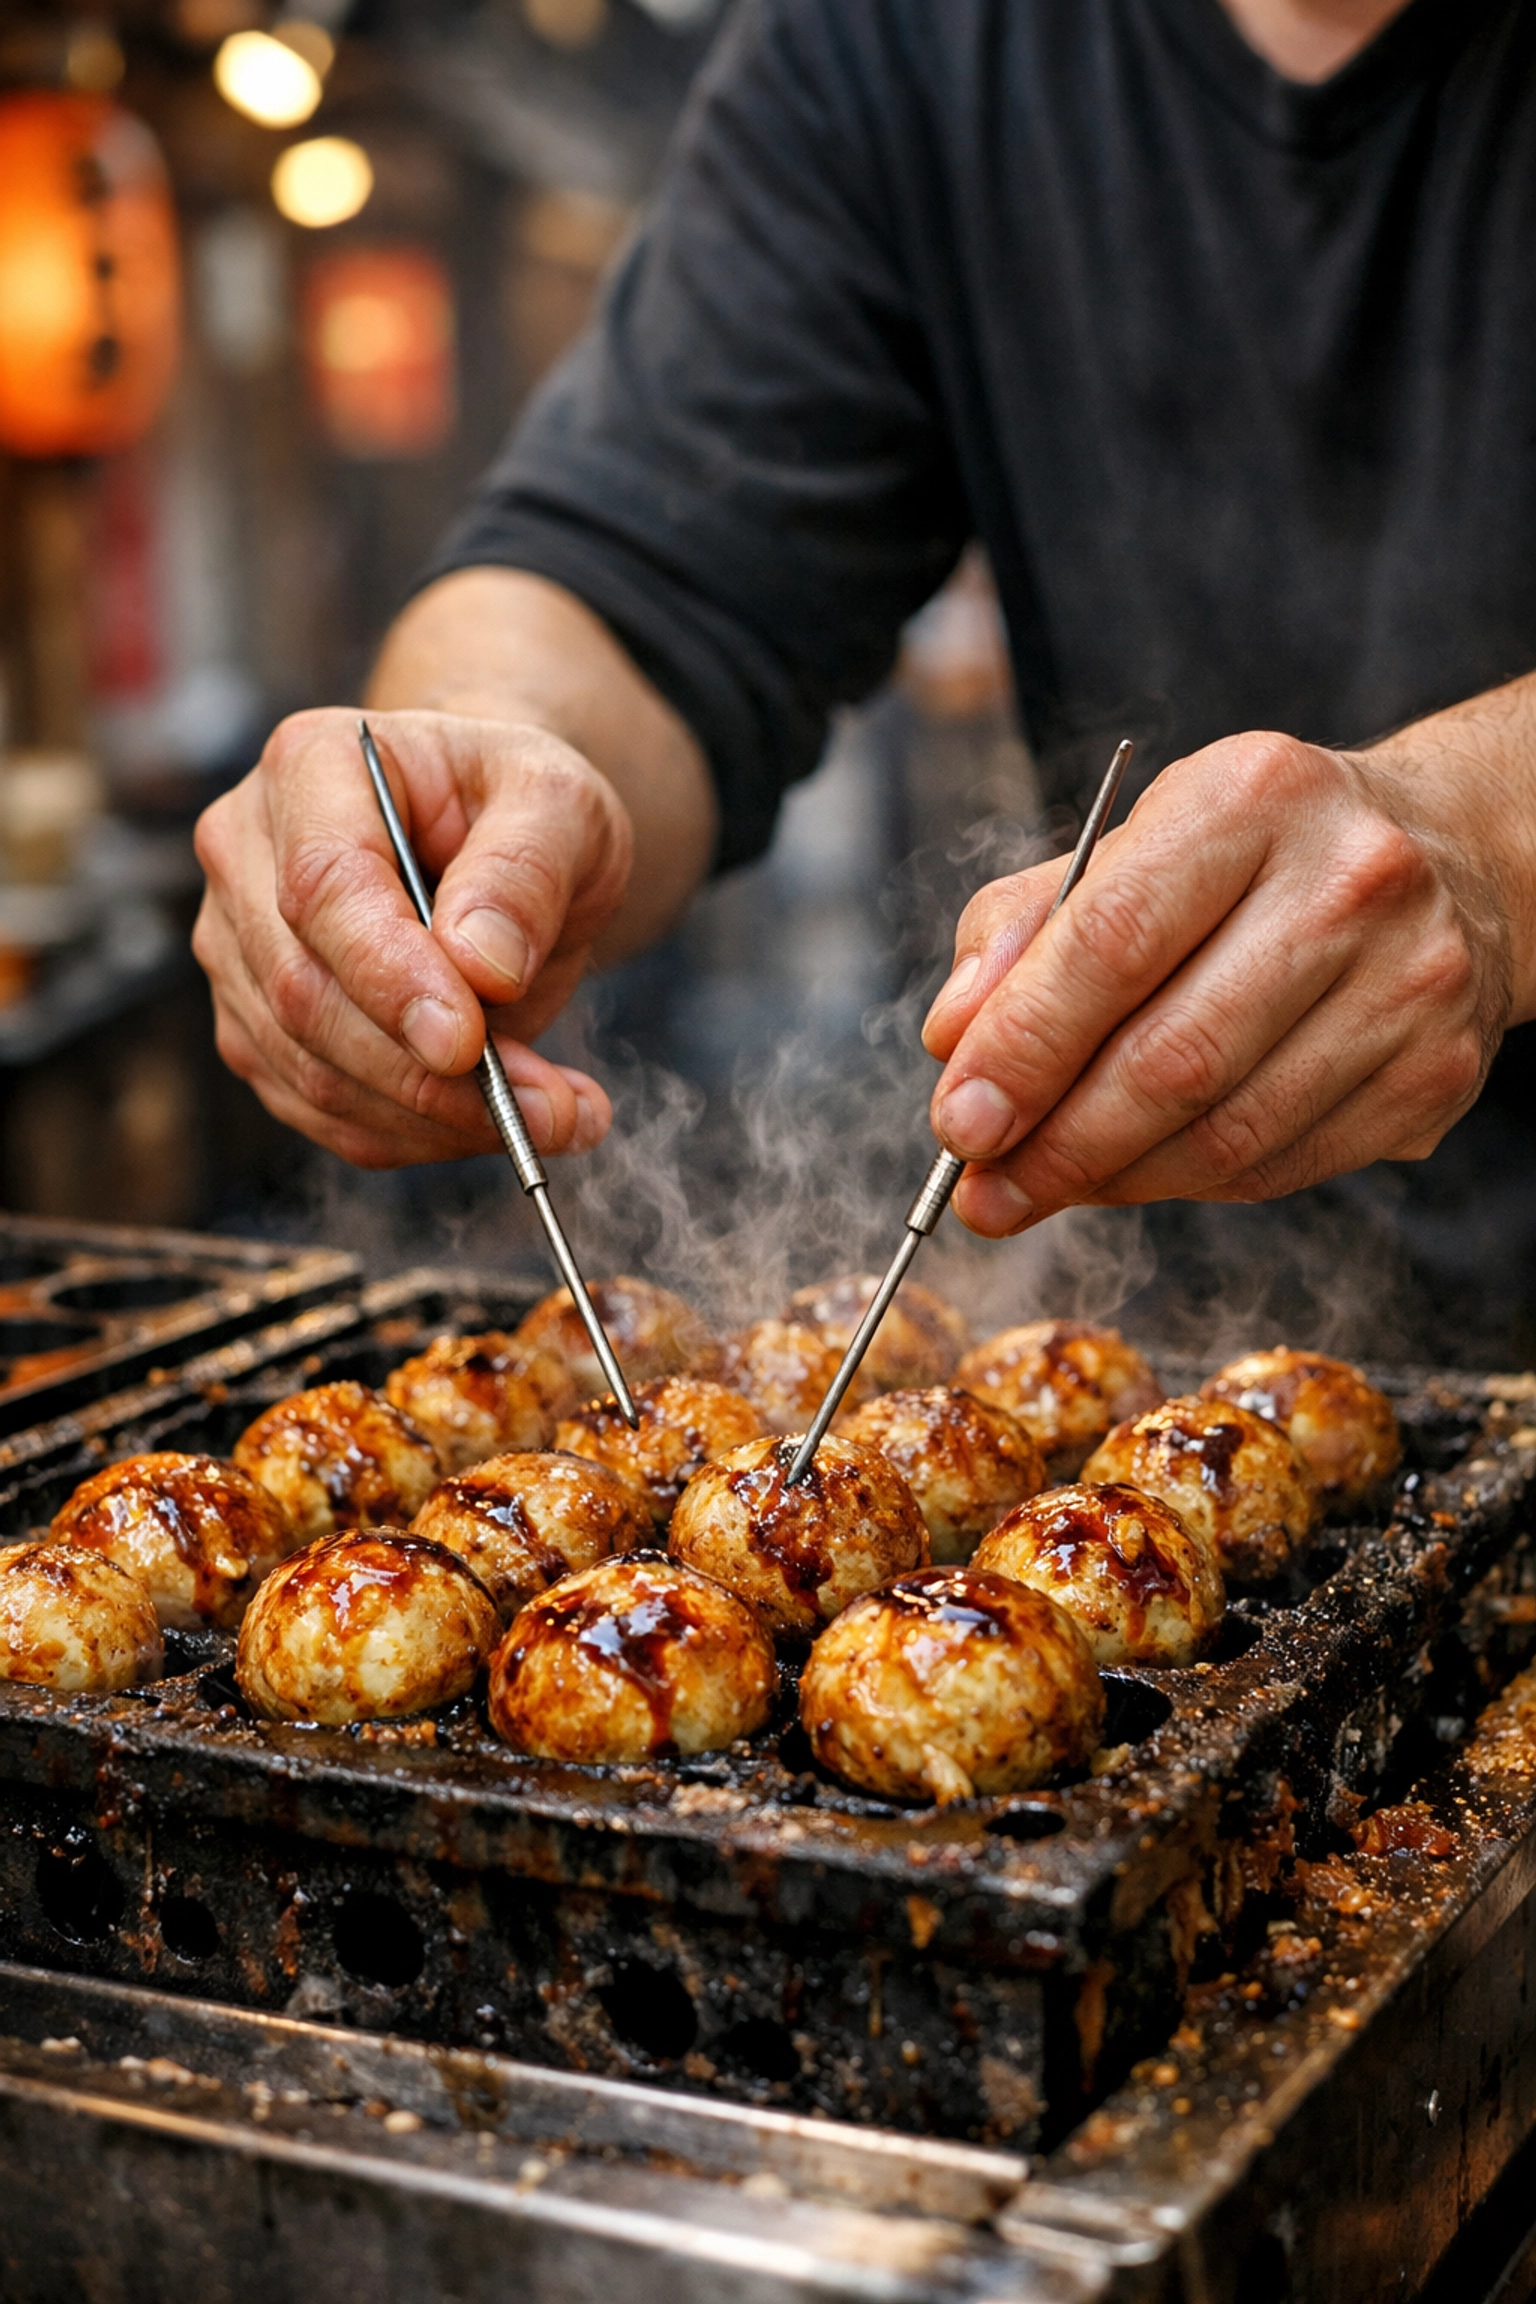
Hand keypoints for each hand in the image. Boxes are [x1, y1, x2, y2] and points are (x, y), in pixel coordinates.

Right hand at [194, 707, 630, 1167]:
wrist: (498, 836)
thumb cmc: (521, 804)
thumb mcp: (562, 803)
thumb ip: (525, 871)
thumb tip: (480, 967)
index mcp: (310, 766)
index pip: (323, 887)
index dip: (389, 976)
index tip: (469, 1044)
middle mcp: (246, 855)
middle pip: (304, 994)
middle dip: (429, 1073)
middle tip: (553, 1107)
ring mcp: (241, 949)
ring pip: (311, 1074)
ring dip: (436, 1120)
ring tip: (557, 1115)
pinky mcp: (259, 1029)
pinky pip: (324, 1114)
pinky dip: (418, 1138)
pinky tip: (502, 1121)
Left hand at [921, 731, 1512, 1235]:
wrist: (1443, 857)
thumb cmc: (1248, 859)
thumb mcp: (1130, 847)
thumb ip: (1021, 931)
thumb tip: (952, 1037)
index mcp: (1251, 798)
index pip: (1111, 943)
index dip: (1023, 1049)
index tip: (957, 1123)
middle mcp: (1349, 882)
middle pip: (1172, 1058)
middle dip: (1056, 1144)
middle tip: (985, 1189)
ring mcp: (1408, 984)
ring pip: (1227, 1134)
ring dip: (1114, 1181)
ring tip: (1046, 1186)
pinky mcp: (1437, 1074)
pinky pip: (1280, 1167)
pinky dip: (1189, 1185)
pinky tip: (1143, 1171)